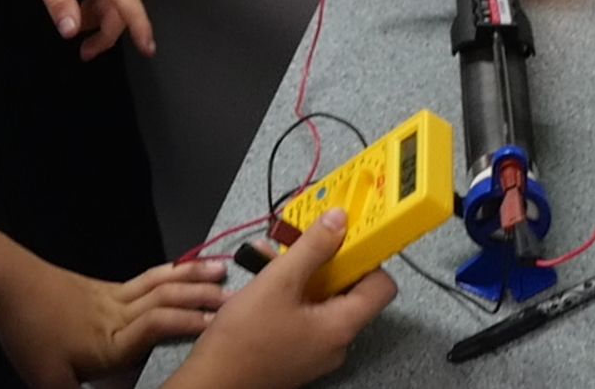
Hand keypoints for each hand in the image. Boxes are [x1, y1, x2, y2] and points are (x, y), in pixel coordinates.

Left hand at [0, 256, 231, 388]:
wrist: (9, 283)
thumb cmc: (29, 331)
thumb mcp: (46, 379)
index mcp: (110, 340)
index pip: (157, 327)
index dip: (189, 325)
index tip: (220, 326)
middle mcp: (119, 314)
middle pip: (168, 300)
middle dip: (204, 299)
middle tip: (240, 297)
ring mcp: (114, 296)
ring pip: (162, 283)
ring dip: (194, 277)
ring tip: (223, 269)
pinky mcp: (106, 289)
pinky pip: (147, 279)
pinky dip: (171, 272)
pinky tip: (182, 270)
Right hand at [175, 211, 395, 388]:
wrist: (212, 380)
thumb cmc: (243, 340)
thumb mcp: (278, 281)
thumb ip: (313, 247)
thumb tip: (339, 221)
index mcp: (341, 326)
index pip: (382, 286)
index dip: (368, 258)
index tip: (348, 238)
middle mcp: (336, 342)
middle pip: (350, 291)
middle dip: (325, 261)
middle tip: (304, 243)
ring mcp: (317, 350)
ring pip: (322, 300)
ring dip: (302, 274)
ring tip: (273, 258)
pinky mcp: (298, 353)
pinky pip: (306, 315)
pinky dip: (291, 294)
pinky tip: (265, 279)